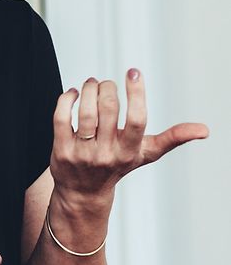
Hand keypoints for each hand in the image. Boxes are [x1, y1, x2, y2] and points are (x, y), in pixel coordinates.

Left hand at [51, 68, 209, 204]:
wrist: (83, 193)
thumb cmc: (117, 165)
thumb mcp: (146, 153)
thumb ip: (173, 138)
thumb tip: (204, 130)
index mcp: (130, 151)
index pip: (137, 120)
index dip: (136, 93)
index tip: (133, 72)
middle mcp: (106, 153)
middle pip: (109, 109)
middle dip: (108, 87)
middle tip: (108, 83)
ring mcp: (82, 153)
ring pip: (85, 112)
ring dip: (89, 89)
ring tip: (92, 84)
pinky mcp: (61, 150)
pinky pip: (61, 117)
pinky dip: (67, 99)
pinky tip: (74, 94)